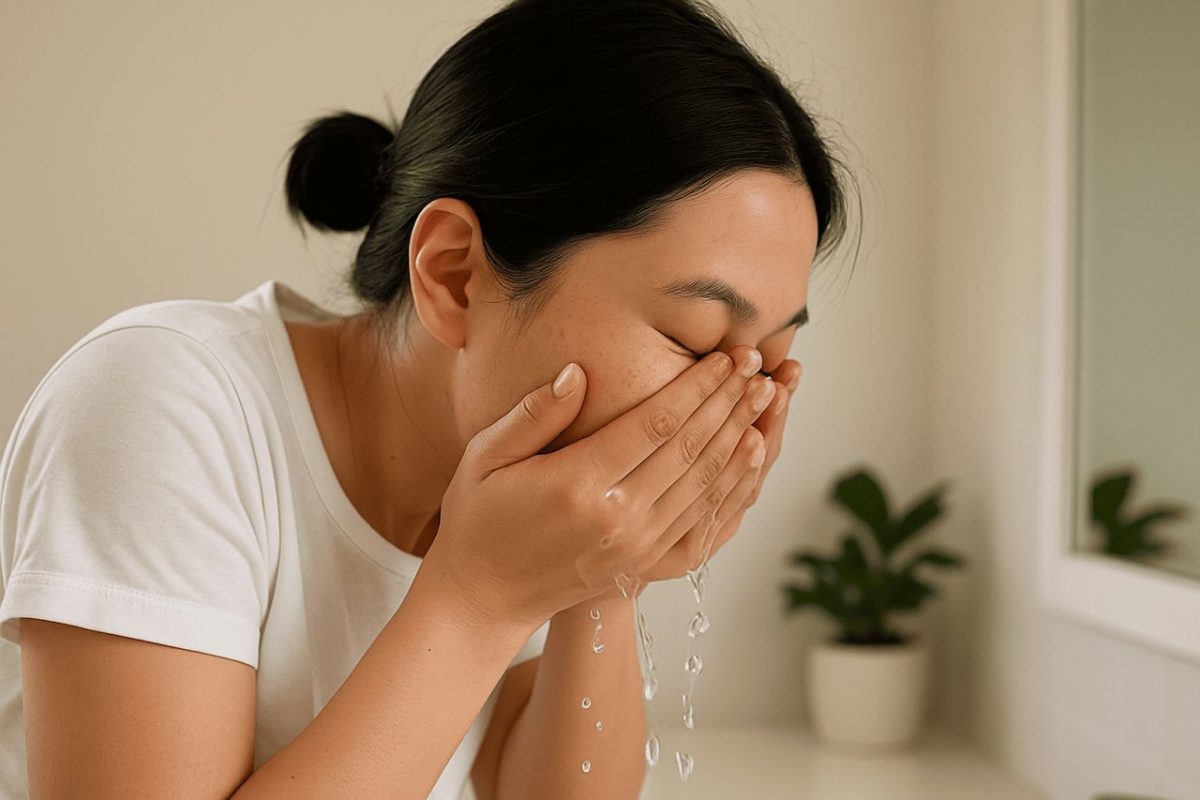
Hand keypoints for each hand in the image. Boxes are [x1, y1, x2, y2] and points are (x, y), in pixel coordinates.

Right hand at [426, 344, 773, 628]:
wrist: (484, 597)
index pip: (656, 424)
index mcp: (577, 484)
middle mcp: (617, 519)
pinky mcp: (648, 566)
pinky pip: (705, 522)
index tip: (725, 356)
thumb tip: (578, 372)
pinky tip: (751, 455)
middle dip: (730, 401)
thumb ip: (534, 413)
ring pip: (707, 484)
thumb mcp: (486, 456)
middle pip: (691, 450)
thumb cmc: (478, 517)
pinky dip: (734, 486)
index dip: (697, 386)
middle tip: (758, 363)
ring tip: (767, 398)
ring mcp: (638, 547)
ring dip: (741, 436)